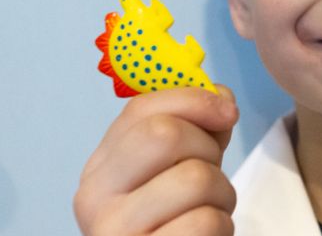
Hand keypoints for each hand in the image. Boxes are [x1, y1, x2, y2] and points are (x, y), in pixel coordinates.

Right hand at [74, 85, 238, 234]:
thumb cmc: (178, 219)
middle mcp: (95, 199)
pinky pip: (205, 222)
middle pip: (165, 135)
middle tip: (209, 175)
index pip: (141, 109)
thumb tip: (220, 98)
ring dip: (222, 194)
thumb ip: (196, 127)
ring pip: (195, 178)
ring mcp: (115, 233)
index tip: (227, 113)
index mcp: (100, 167)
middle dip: (208, 149)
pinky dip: (221, 226)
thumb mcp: (179, 167)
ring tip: (209, 211)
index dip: (195, 100)